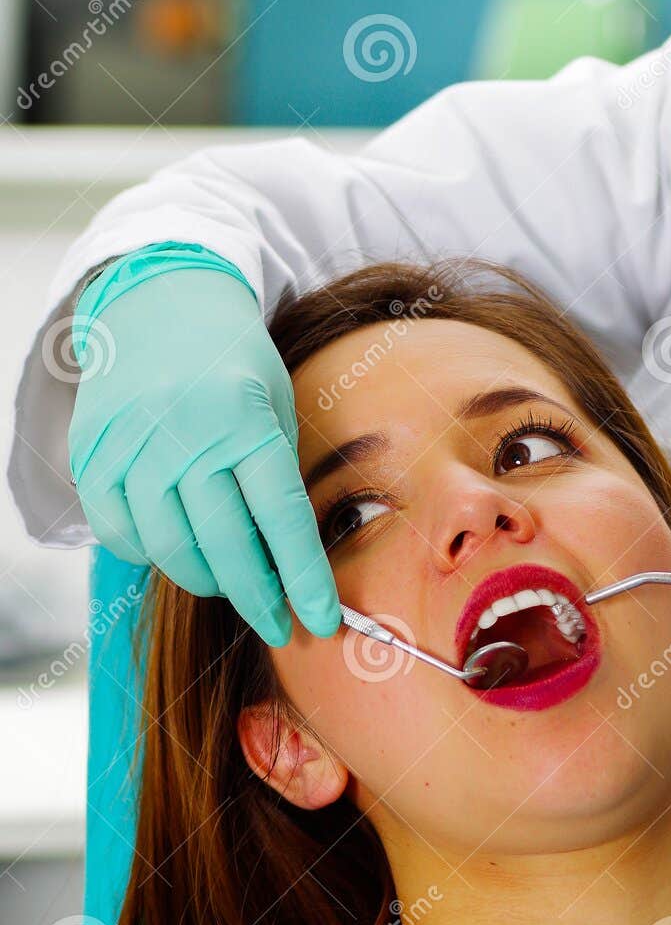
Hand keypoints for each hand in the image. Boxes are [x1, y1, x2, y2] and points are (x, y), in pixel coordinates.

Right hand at [68, 269, 340, 647]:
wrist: (159, 301)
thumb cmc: (234, 364)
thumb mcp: (277, 405)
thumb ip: (278, 478)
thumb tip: (289, 566)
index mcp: (244, 419)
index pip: (281, 518)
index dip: (303, 578)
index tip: (323, 620)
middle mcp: (184, 433)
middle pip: (225, 544)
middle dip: (258, 598)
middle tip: (278, 624)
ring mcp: (132, 447)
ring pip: (171, 548)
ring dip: (206, 579)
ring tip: (231, 583)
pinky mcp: (93, 456)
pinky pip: (122, 534)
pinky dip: (151, 554)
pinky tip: (176, 548)